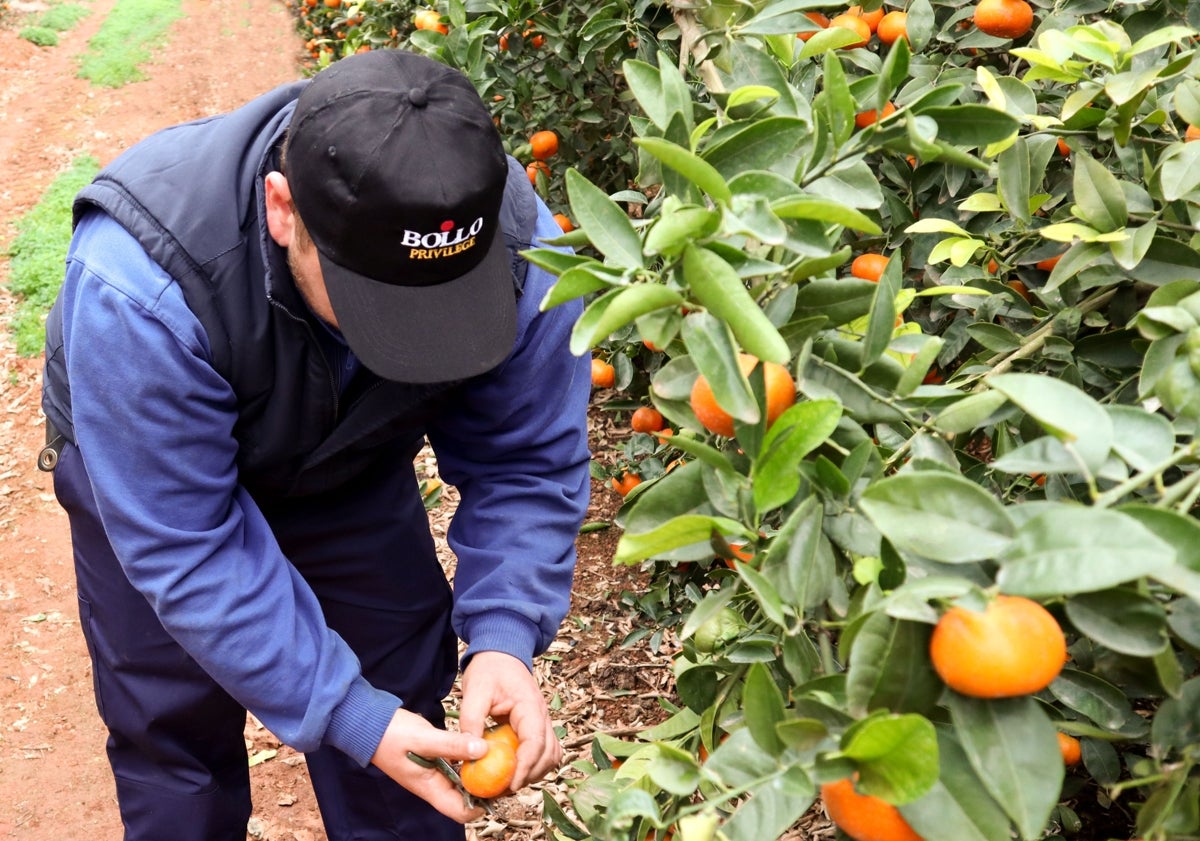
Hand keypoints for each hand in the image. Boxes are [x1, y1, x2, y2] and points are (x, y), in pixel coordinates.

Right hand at [369, 707, 489, 822]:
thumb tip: (483, 750)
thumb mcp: (424, 738)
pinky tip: (482, 745)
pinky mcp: (434, 758)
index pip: (459, 811)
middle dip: (486, 787)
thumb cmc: (391, 734)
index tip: (500, 786)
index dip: (481, 805)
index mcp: (429, 788)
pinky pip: (456, 763)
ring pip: (462, 779)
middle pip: (465, 797)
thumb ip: (452, 745)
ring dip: (480, 771)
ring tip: (500, 756)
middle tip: (507, 769)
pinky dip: (469, 758)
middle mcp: (433, 784)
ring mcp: (433, 771)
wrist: (368, 723)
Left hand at [459, 651, 561, 790]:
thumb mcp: (474, 691)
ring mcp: (541, 720)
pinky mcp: (535, 725)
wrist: (500, 652)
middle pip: (549, 754)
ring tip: (508, 783)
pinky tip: (514, 770)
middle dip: (530, 775)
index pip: (536, 742)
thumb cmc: (488, 668)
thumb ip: (472, 721)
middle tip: (504, 789)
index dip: (525, 767)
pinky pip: (543, 750)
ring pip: (551, 755)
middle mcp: (542, 715)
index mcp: (529, 706)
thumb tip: (470, 754)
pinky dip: (534, 764)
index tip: (510, 785)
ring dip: (534, 772)